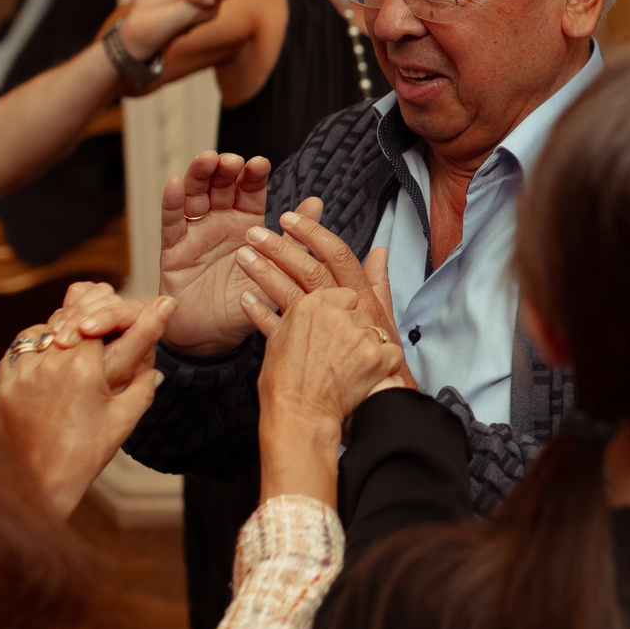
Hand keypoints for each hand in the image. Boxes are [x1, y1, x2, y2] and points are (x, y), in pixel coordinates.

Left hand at [0, 281, 176, 514]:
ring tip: (65, 341)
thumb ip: (142, 388)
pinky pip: (14, 354)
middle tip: (89, 317)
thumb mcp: (122, 422)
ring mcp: (20, 373)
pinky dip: (28, 351)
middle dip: (79, 316)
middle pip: (63, 319)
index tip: (110, 309)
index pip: (93, 317)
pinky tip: (40, 361)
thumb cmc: (83, 456)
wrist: (36, 485)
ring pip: (36, 333)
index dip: (103, 310)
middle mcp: (48, 363)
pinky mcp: (2, 386)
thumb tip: (156, 371)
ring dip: (51, 332)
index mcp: (82, 367)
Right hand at [158, 150, 273, 353]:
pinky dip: (172, 202)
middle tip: (232, 160)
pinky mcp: (173, 250)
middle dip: (225, 169)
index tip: (259, 163)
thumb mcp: (277, 271)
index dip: (253, 176)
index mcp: (247, 223)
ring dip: (199, 176)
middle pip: (220, 186)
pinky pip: (171, 223)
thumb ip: (293, 238)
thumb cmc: (248, 304)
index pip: (249, 191)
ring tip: (207, 160)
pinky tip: (174, 183)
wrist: (216, 338)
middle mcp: (220, 222)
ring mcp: (195, 234)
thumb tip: (317, 202)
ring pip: (194, 196)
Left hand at [231, 204, 408, 382]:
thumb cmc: (379, 369)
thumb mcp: (386, 324)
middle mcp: (335, 310)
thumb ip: (379, 286)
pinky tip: (244, 299)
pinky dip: (257, 312)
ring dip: (263, 271)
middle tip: (256, 231)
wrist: (370, 410)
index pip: (337, 256)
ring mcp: (313, 330)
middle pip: (306, 269)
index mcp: (359, 300)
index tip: (293, 218)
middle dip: (280, 246)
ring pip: (285, 292)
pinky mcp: (293, 351)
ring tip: (243, 256)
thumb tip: (380, 252)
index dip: (314, 235)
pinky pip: (270, 327)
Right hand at [253, 285, 409, 505]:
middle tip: (341, 356)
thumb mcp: (274, 339)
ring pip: (376, 333)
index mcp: (311, 305)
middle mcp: (338, 315)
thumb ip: (286, 315)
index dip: (344, 314)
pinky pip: (392, 353)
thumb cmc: (282, 384)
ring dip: (369, 348)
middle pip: (361, 315)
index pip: (345, 296)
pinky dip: (385, 366)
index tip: (338, 330)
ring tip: (350, 370)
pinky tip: (368, 377)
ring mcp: (359, 335)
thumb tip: (250, 297)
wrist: (299, 414)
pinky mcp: (377, 356)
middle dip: (355, 333)